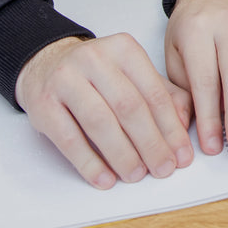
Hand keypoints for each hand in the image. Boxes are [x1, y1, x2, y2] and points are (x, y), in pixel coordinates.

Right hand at [16, 34, 194, 188]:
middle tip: (164, 169)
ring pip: (100, 122)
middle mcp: (94, 58)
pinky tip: (105, 178)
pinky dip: (89, 163)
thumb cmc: (98, 75)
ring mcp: (66, 79)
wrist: (46, 64)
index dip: (171, 128)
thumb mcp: (132, 74)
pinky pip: (69, 139)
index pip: (153, 92)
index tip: (182, 155)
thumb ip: (163, 93)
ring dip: (122, 154)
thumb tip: (184, 124)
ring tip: (136, 175)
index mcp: (123, 48)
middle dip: (151, 143)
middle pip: (129, 107)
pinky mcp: (43, 104)